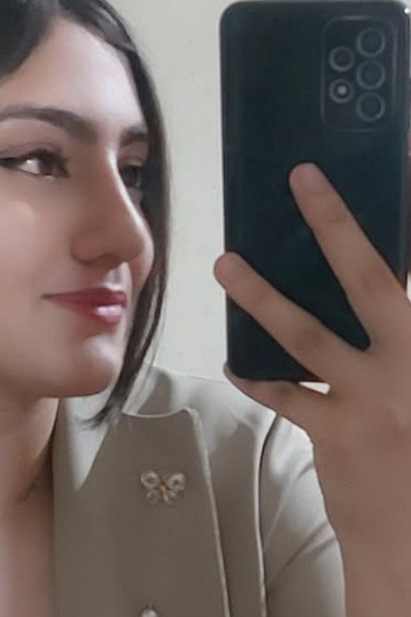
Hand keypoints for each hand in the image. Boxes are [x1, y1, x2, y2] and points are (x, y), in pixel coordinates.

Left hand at [213, 146, 410, 559]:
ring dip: (264, 296)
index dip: (369, 234)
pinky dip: (259, 376)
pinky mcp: (335, 434)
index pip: (403, 280)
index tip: (333, 188)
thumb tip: (386, 304)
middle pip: (372, 282)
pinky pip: (286, 395)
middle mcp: (410, 365)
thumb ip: (398, 344)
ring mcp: (372, 400)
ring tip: (225, 263)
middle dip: (336, 226)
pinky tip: (236, 361)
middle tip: (303, 181)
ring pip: (310, 336)